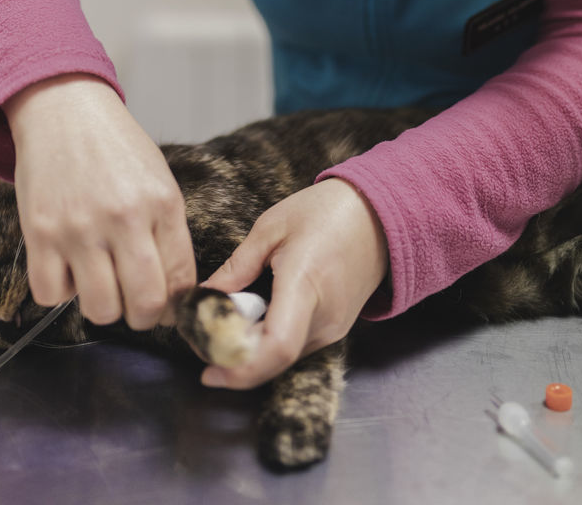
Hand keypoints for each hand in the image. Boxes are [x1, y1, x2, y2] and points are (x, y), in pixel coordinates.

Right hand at [4, 75, 196, 330]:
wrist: (63, 109)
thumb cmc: (114, 146)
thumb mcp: (157, 179)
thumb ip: (168, 231)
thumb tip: (173, 292)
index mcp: (162, 203)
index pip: (181, 281)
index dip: (175, 306)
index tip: (165, 306)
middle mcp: (124, 218)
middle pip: (143, 305)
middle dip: (142, 316)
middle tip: (133, 302)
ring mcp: (80, 227)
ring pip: (99, 310)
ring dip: (101, 305)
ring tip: (99, 279)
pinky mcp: (40, 233)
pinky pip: (51, 295)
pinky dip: (59, 290)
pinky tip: (67, 265)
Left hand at [198, 178, 388, 388]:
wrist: (379, 215)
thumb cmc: (326, 212)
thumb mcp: (272, 226)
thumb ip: (237, 266)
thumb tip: (205, 296)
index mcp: (306, 284)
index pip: (277, 345)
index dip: (240, 366)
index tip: (209, 369)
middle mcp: (324, 317)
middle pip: (274, 358)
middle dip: (234, 357)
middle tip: (202, 338)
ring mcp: (334, 327)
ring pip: (284, 356)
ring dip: (251, 348)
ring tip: (226, 321)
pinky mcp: (337, 329)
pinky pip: (297, 345)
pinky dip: (269, 340)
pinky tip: (254, 317)